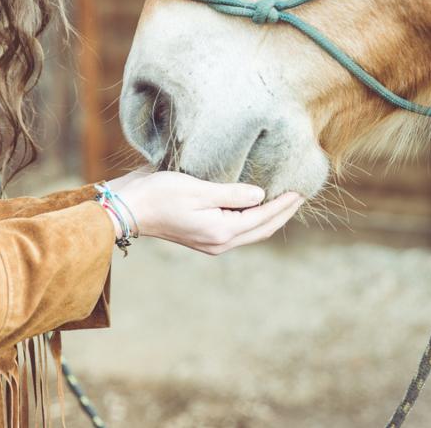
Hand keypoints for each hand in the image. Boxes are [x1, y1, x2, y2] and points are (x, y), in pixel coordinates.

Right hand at [111, 171, 303, 254]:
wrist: (129, 208)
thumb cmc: (160, 194)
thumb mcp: (199, 189)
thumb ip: (233, 194)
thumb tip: (261, 195)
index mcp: (221, 231)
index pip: (263, 217)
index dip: (284, 204)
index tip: (301, 191)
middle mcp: (219, 242)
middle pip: (262, 229)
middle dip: (282, 213)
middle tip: (300, 196)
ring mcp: (211, 242)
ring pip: (251, 232)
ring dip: (269, 217)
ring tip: (284, 200)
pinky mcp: (203, 236)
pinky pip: (238, 230)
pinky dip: (253, 219)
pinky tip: (256, 205)